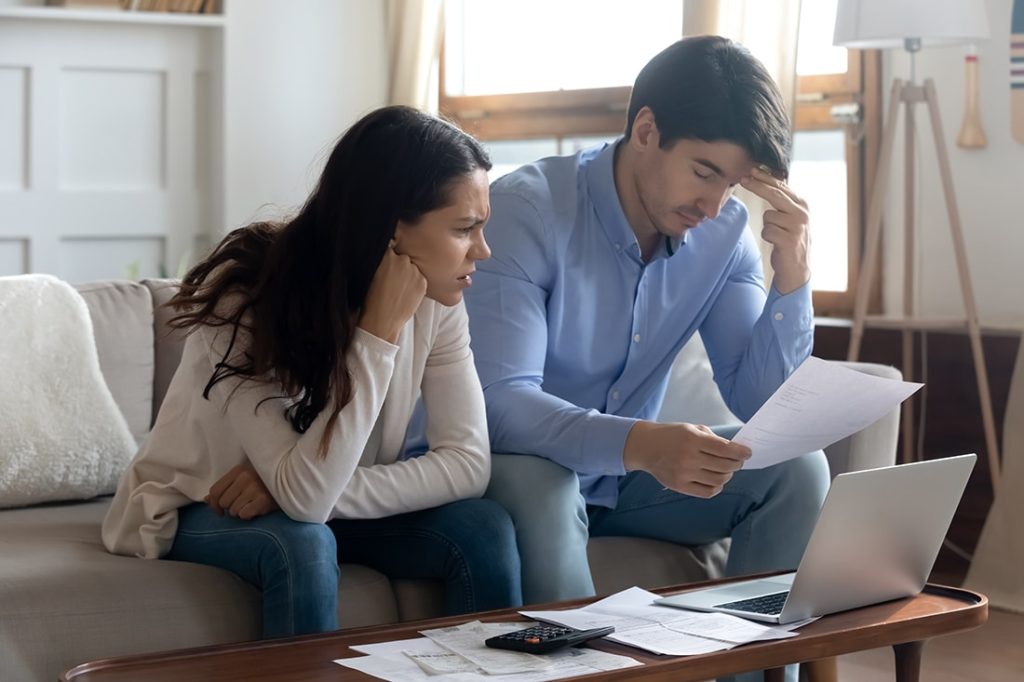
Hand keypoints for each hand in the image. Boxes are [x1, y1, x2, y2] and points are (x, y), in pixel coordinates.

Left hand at [205, 462, 278, 519]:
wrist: (290, 484)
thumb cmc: (263, 484)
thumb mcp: (242, 481)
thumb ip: (225, 488)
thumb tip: (206, 499)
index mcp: (238, 470)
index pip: (214, 491)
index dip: (213, 504)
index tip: (220, 511)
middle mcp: (245, 477)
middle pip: (223, 502)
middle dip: (230, 508)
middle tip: (241, 505)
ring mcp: (255, 488)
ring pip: (233, 511)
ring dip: (241, 512)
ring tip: (251, 505)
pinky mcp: (263, 500)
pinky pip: (244, 515)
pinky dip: (249, 516)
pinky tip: (256, 509)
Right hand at [359, 241, 426, 342]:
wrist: (382, 320)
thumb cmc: (370, 298)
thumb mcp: (369, 273)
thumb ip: (379, 261)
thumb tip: (388, 249)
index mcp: (386, 255)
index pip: (390, 247)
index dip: (388, 257)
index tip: (386, 267)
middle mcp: (402, 260)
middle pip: (402, 258)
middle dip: (398, 266)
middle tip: (391, 281)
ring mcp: (414, 271)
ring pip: (412, 268)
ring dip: (407, 275)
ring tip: (398, 289)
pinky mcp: (423, 282)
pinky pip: (419, 279)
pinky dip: (414, 284)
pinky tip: (404, 294)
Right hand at [623, 421, 750, 497]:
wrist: (646, 446)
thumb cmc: (672, 435)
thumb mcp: (692, 429)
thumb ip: (714, 439)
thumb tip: (736, 451)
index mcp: (692, 439)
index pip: (725, 449)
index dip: (741, 452)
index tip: (748, 453)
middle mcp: (688, 457)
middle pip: (725, 466)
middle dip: (736, 464)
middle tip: (737, 461)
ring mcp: (683, 473)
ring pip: (719, 480)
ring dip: (728, 475)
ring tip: (725, 470)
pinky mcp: (679, 486)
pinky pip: (708, 492)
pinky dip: (717, 486)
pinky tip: (715, 480)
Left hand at [740, 166, 810, 294]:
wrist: (797, 269)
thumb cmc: (789, 241)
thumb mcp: (790, 218)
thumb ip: (782, 202)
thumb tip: (766, 181)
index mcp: (802, 205)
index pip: (782, 187)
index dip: (765, 178)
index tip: (751, 171)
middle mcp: (802, 213)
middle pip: (775, 194)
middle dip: (758, 186)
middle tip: (743, 179)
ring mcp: (797, 226)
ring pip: (768, 216)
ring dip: (767, 226)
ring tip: (777, 236)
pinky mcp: (789, 240)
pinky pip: (767, 231)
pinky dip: (767, 237)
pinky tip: (777, 243)